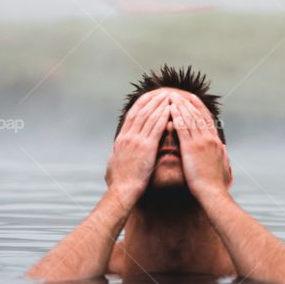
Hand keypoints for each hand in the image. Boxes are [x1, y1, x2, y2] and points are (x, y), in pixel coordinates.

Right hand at [105, 90, 170, 210]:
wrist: (123, 191)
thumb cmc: (120, 182)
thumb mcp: (114, 163)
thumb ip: (117, 154)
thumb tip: (116, 150)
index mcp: (121, 139)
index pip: (132, 116)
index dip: (141, 104)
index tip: (148, 97)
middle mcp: (128, 137)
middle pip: (141, 112)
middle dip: (152, 101)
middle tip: (161, 92)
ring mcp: (136, 141)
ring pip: (149, 117)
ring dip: (160, 105)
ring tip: (169, 96)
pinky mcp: (146, 147)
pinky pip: (156, 128)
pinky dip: (163, 117)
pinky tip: (170, 110)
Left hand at [170, 93, 230, 201]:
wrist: (213, 193)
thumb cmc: (216, 184)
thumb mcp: (223, 166)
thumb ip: (222, 155)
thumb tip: (224, 149)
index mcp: (216, 143)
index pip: (207, 119)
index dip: (199, 107)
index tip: (192, 98)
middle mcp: (209, 139)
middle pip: (197, 116)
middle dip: (186, 103)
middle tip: (177, 94)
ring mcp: (201, 142)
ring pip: (190, 119)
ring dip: (180, 106)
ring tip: (171, 98)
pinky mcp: (192, 148)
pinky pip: (183, 129)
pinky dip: (177, 118)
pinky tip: (170, 111)